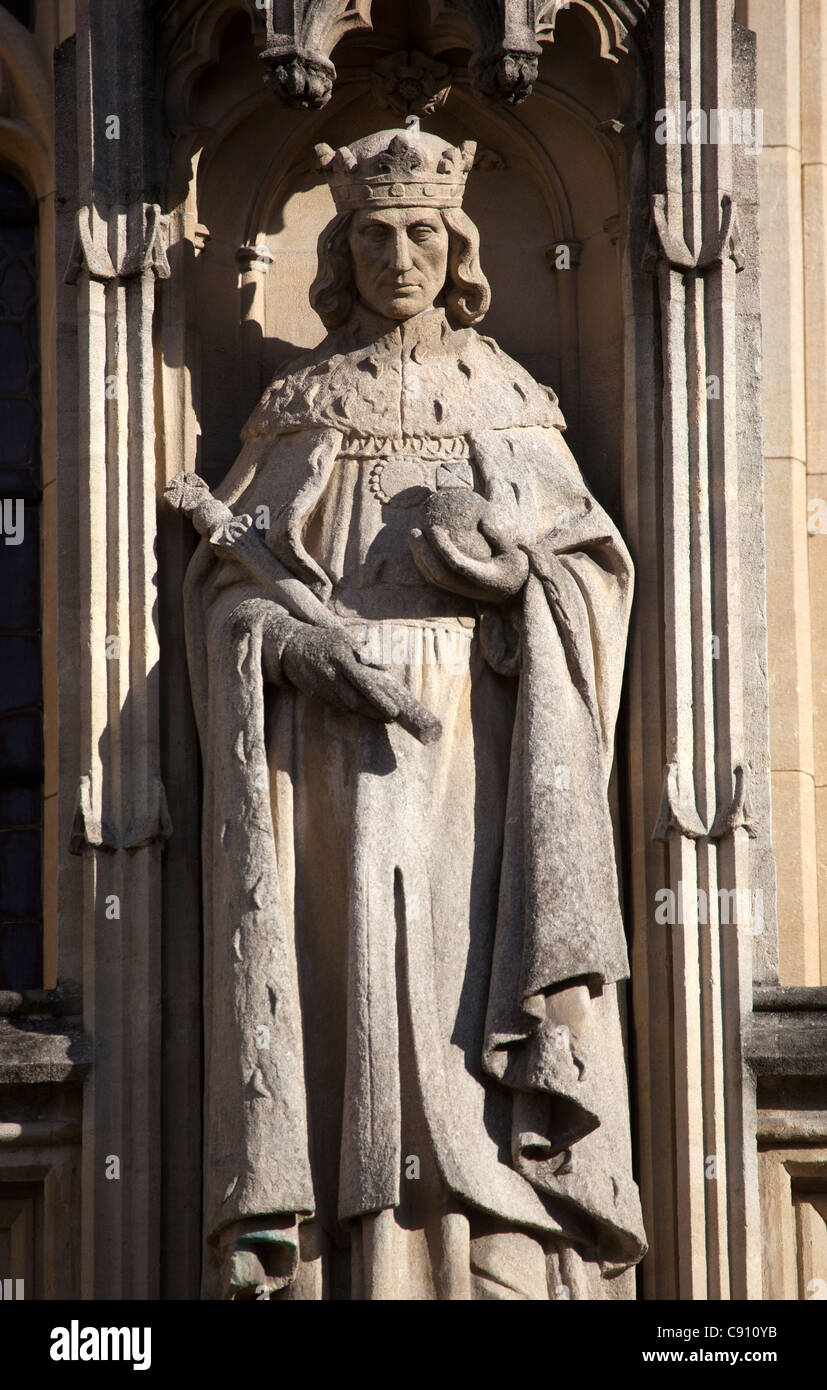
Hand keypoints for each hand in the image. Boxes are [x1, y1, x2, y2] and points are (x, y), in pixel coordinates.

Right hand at [279, 624, 402, 722]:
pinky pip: (337, 705)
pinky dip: (352, 710)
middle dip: (375, 712)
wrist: (292, 647)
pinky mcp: (317, 694)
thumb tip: (384, 668)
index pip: (364, 684)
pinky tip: (364, 710)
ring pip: (347, 706)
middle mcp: (332, 677)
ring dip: (365, 713)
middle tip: (392, 718)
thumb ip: (364, 653)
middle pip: (356, 701)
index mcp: (342, 661)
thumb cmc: (324, 640)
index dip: (379, 699)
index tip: (394, 710)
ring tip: (382, 716)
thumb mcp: (344, 639)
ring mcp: (323, 688)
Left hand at [409, 522, 528, 602]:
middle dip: (423, 553)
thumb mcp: (514, 551)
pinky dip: (423, 564)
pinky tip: (418, 547)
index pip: (457, 564)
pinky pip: (434, 579)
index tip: (435, 528)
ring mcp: (460, 592)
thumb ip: (499, 537)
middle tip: (414, 531)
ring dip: (419, 558)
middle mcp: (468, 588)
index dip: (443, 547)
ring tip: (413, 535)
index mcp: (482, 578)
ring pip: (433, 578)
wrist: (515, 591)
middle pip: (438, 574)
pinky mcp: (455, 591)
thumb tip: (484, 522)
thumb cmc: (514, 565)